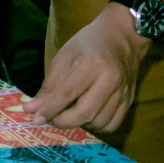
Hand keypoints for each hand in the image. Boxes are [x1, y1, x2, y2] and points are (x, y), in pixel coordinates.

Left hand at [22, 4, 146, 134]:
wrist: (124, 35)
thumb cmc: (90, 43)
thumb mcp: (65, 56)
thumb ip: (50, 84)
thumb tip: (33, 109)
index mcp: (92, 64)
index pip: (67, 94)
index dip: (49, 109)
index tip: (35, 119)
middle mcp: (110, 80)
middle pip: (85, 113)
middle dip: (63, 122)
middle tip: (51, 118)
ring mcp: (123, 92)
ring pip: (99, 123)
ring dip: (80, 125)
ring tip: (70, 113)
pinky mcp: (130, 100)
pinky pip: (112, 125)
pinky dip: (97, 126)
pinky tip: (88, 116)